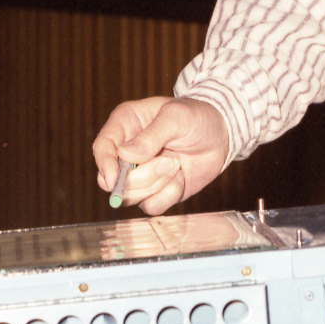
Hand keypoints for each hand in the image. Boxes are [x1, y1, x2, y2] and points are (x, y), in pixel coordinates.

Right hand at [92, 95, 229, 216]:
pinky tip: (180, 176)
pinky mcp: (154, 192)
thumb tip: (124, 155)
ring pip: (130, 196)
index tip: (115, 178)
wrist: (222, 134)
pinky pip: (150, 206)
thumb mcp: (177, 117)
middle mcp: (126, 152)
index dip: (105, 165)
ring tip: (176, 163)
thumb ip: (151, 135)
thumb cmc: (197, 117)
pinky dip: (168, 194)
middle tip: (169, 161)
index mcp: (125, 125)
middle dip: (140, 177)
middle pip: (110, 180)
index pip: (102, 148)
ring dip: (157, 183)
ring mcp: (138, 174)